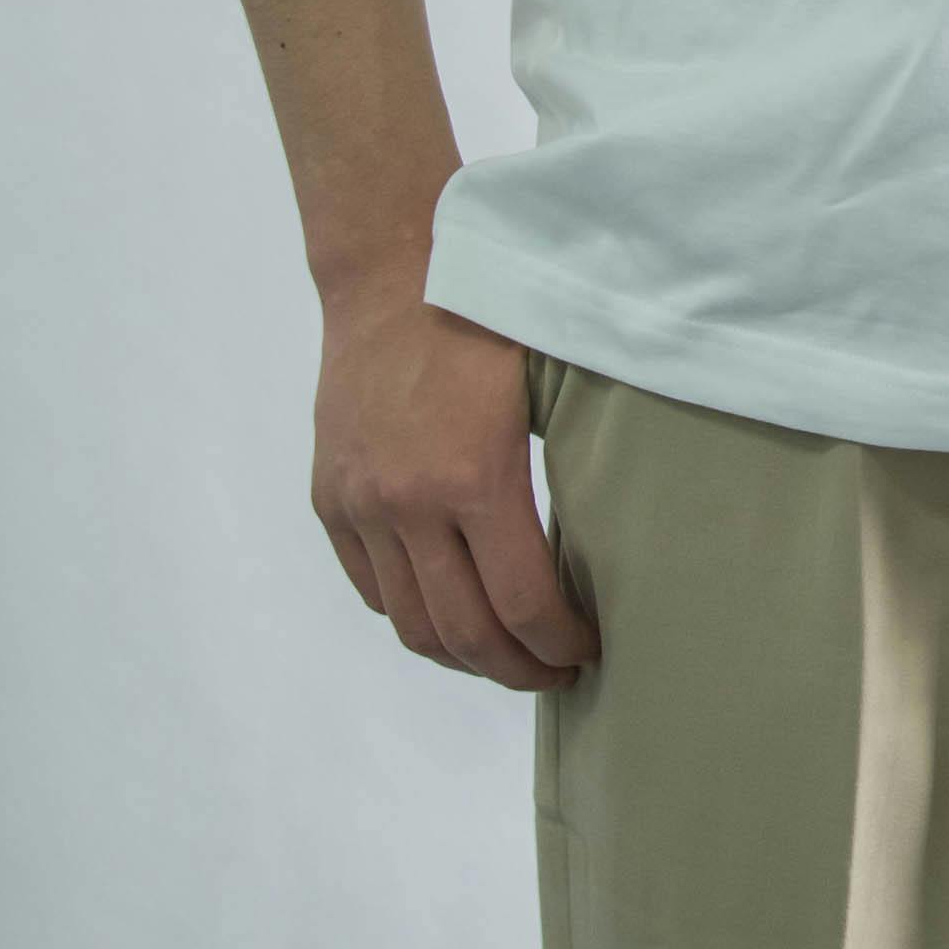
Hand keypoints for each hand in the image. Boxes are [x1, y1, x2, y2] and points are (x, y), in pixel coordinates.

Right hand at [310, 288, 596, 689]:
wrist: (392, 276)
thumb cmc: (487, 322)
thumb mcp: (549, 391)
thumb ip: (573, 469)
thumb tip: (619, 545)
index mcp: (474, 477)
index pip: (523, 603)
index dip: (561, 643)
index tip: (589, 649)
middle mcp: (408, 503)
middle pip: (465, 633)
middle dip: (518, 668)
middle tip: (557, 672)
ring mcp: (361, 505)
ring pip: (412, 624)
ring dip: (464, 656)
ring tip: (506, 657)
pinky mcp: (329, 499)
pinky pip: (371, 588)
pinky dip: (413, 616)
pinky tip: (452, 615)